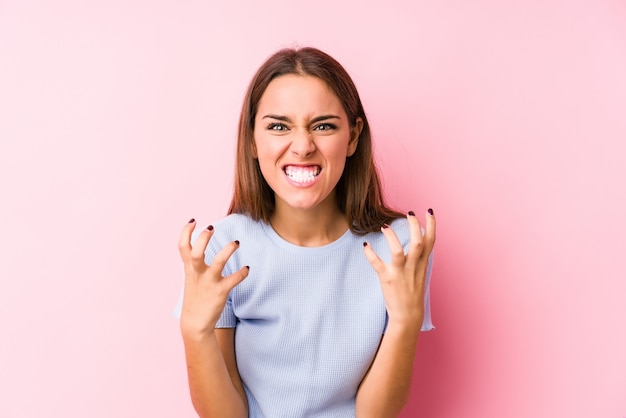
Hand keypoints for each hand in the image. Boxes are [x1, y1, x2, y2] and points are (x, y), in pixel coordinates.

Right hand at [177, 219, 248, 336]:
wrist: (195, 324)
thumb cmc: (195, 297)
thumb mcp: (191, 277)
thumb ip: (194, 262)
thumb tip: (200, 245)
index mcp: (189, 268)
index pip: (182, 246)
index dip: (186, 232)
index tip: (193, 220)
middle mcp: (198, 273)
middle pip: (197, 252)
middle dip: (203, 238)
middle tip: (212, 228)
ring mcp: (209, 283)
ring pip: (218, 263)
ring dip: (228, 251)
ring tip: (236, 242)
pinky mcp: (220, 292)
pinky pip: (234, 280)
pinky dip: (242, 273)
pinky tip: (246, 269)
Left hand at [363, 210, 435, 325]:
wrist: (408, 316)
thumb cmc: (412, 294)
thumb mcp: (420, 275)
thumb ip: (419, 259)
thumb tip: (418, 243)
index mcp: (422, 265)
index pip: (431, 242)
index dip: (431, 225)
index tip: (429, 211)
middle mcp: (413, 268)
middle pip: (417, 243)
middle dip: (414, 226)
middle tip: (409, 212)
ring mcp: (400, 274)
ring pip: (398, 252)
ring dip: (392, 238)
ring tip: (385, 226)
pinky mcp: (387, 280)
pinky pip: (378, 264)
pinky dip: (370, 254)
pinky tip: (365, 245)